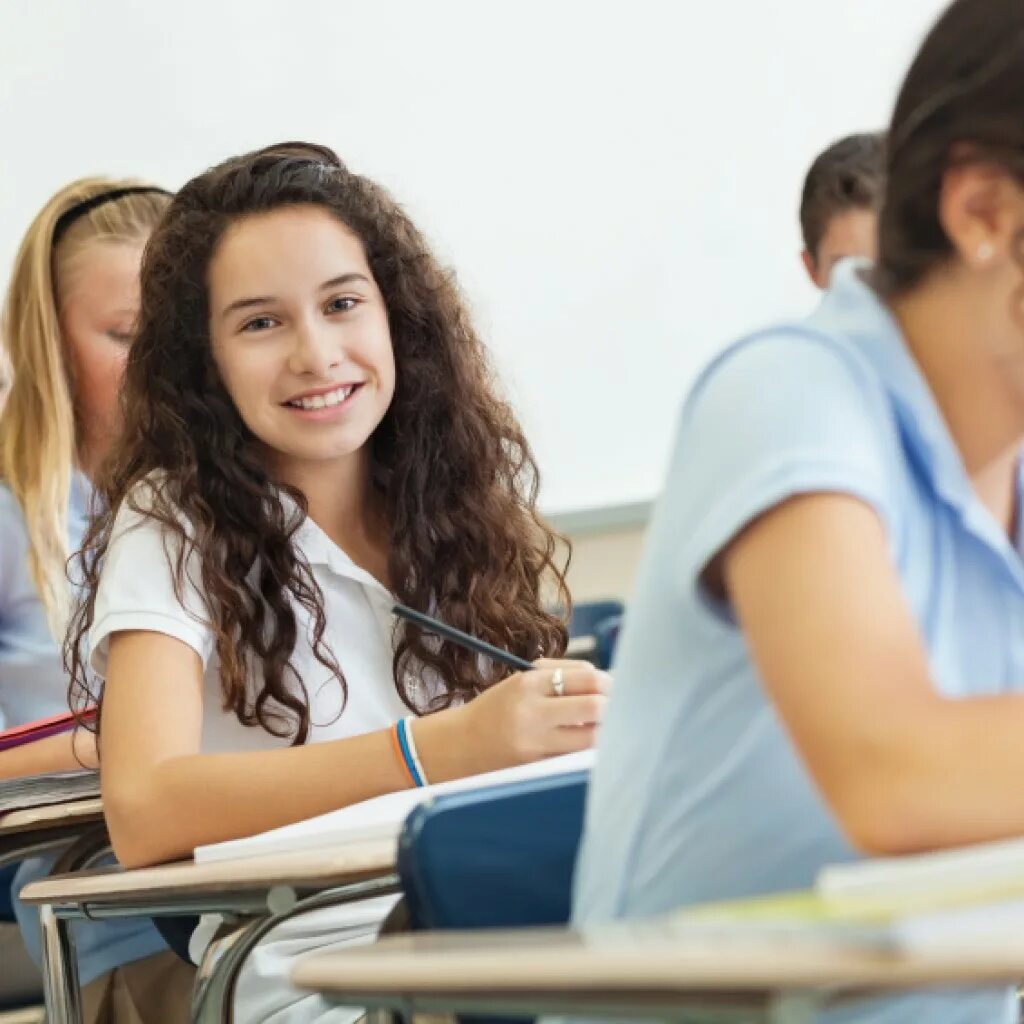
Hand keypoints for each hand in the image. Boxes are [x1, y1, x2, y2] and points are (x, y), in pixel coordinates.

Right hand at [454, 658, 610, 773]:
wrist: (460, 746)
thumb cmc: (498, 709)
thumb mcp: (521, 681)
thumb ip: (561, 675)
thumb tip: (604, 681)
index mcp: (529, 683)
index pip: (587, 678)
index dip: (607, 683)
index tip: (610, 687)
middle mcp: (532, 712)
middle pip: (595, 708)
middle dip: (612, 706)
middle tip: (615, 707)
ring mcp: (536, 743)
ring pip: (592, 738)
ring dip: (604, 730)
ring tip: (602, 725)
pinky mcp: (538, 767)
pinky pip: (576, 756)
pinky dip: (586, 748)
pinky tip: (583, 742)